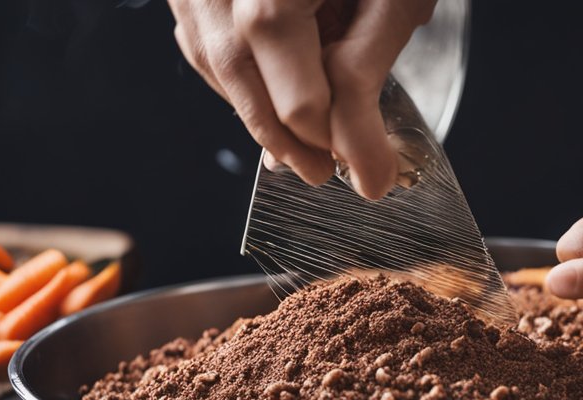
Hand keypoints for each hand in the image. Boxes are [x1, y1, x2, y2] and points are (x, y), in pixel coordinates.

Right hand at [168, 0, 435, 197]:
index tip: (378, 176)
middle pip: (248, 94)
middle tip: (328, 171)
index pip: (301, 106)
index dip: (344, 148)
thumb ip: (369, 74)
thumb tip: (366, 168)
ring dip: (260, 109)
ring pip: (218, 69)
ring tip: (304, 135)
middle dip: (294, 143)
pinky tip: (269, 81)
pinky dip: (237, 70)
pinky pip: (203, 40)